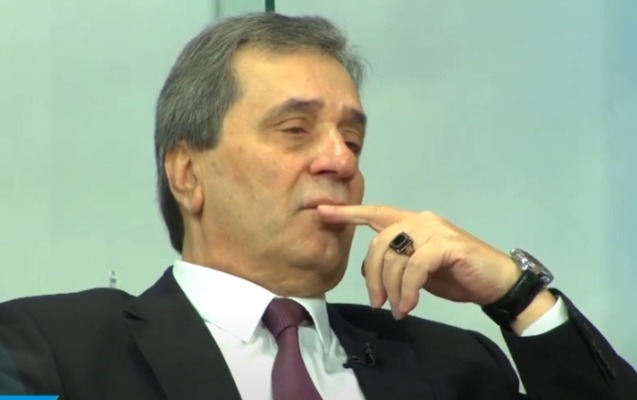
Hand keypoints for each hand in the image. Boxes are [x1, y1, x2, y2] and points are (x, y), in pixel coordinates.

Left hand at [317, 204, 522, 318]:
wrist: (496, 283)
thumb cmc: (457, 276)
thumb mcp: (419, 270)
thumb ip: (398, 264)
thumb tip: (375, 278)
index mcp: (412, 222)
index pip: (375, 213)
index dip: (348, 213)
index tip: (322, 211)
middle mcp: (421, 220)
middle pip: (379, 242)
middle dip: (373, 276)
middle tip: (379, 303)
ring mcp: (434, 229)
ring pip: (395, 256)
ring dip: (393, 288)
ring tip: (399, 309)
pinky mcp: (447, 244)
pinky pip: (415, 266)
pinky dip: (408, 289)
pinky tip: (410, 305)